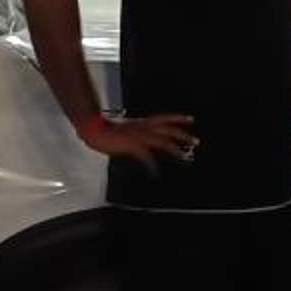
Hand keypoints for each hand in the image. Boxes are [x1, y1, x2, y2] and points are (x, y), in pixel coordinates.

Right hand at [79, 112, 195, 165]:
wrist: (94, 129)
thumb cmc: (107, 130)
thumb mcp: (127, 129)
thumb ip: (137, 132)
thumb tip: (143, 139)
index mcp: (142, 122)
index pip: (164, 117)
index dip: (178, 118)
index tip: (191, 119)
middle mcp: (143, 127)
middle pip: (169, 129)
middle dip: (184, 135)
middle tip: (196, 142)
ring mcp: (139, 136)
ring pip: (163, 141)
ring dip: (176, 149)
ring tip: (185, 157)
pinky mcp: (132, 146)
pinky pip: (147, 157)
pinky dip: (153, 165)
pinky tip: (156, 173)